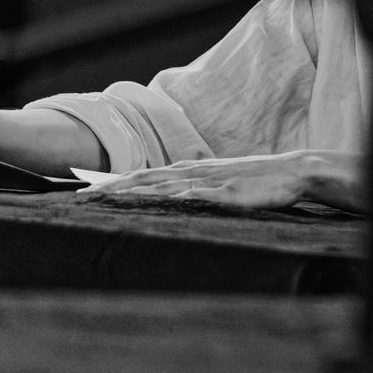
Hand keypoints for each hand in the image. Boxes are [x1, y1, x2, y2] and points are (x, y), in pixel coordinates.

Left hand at [75, 151, 361, 212]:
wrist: (293, 172)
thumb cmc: (256, 181)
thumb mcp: (219, 186)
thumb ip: (194, 192)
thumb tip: (169, 199)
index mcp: (189, 172)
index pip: (144, 176)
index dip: (113, 181)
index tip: (84, 187)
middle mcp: (193, 173)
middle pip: (144, 180)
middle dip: (110, 187)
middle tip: (79, 196)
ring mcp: (209, 181)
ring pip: (162, 186)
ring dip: (132, 190)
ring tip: (105, 197)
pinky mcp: (227, 192)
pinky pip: (196, 196)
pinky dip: (174, 197)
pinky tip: (157, 201)